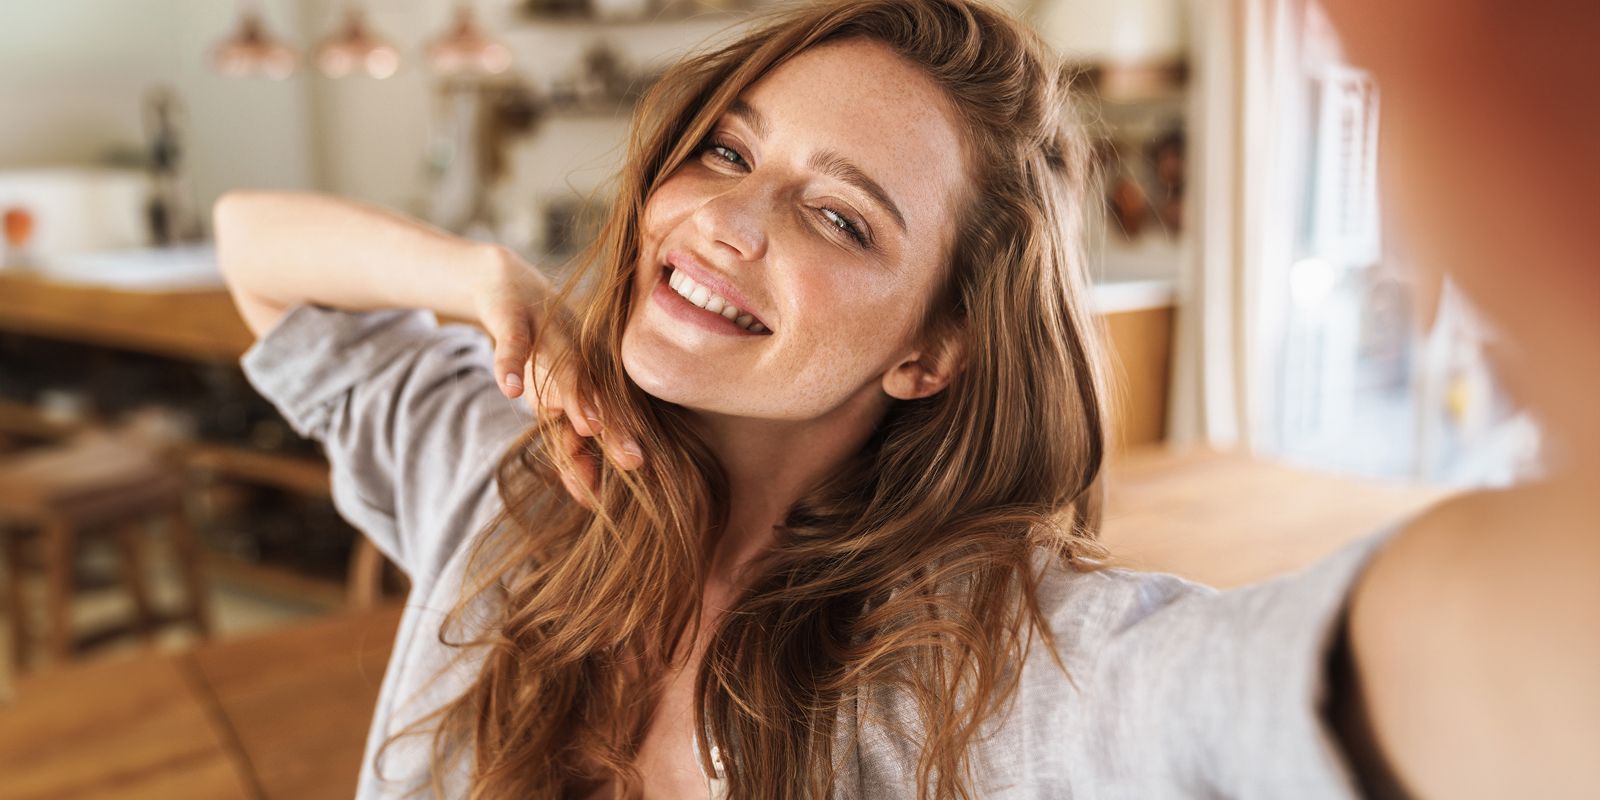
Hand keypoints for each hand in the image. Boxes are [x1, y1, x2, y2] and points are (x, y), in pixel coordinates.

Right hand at [474, 246, 642, 506]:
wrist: (511, 287)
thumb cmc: (544, 352)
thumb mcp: (556, 396)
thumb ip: (570, 440)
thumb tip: (589, 495)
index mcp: (591, 384)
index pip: (605, 424)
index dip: (614, 453)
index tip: (623, 486)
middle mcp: (578, 364)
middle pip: (596, 402)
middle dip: (615, 432)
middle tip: (633, 461)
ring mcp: (549, 342)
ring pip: (564, 373)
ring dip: (576, 398)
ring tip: (589, 426)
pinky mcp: (515, 323)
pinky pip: (513, 346)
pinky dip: (510, 365)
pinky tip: (509, 389)